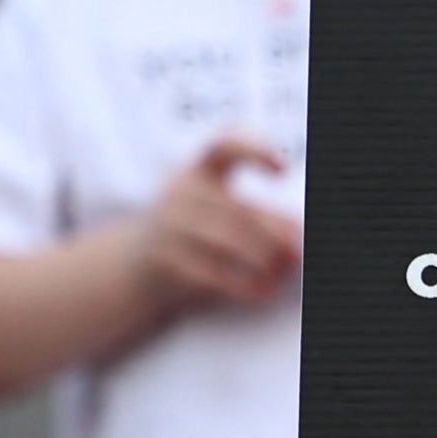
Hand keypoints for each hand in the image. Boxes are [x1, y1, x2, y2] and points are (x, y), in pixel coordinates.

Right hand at [130, 137, 301, 314]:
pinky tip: (266, 290)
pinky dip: (246, 284)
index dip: (254, 150)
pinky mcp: (166, 262)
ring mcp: (170, 227)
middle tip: (301, 250)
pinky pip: (214, 274)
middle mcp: (181, 193)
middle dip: (278, 232)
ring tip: (289, 271)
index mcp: (198, 171)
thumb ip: (253, 216)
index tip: (283, 169)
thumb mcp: (212, 209)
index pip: (224, 147)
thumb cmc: (192, 235)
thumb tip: (296, 238)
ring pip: (230, 241)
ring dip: (267, 259)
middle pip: (240, 209)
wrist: (135, 268)